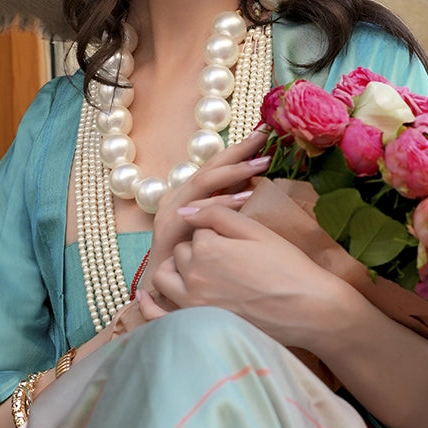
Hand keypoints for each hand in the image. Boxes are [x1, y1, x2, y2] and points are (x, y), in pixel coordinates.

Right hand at [138, 131, 271, 291]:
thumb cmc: (195, 263)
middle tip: (264, 136)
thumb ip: (227, 207)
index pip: (215, 166)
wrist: (163, 292)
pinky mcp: (168, 231)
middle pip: (209, 167)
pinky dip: (221, 202)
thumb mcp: (215, 229)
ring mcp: (171, 212)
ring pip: (203, 183)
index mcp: (187, 195)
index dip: (238, 150)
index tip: (263, 135)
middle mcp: (177, 198)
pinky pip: (197, 211)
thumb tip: (253, 186)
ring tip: (260, 163)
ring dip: (233, 172)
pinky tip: (243, 197)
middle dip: (237, 151)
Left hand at [145, 203, 348, 347]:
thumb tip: (186, 210)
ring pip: (166, 278)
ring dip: (176, 270)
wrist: (308, 309)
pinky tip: (146, 297)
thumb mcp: (256, 231)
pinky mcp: (197, 324)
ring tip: (197, 271)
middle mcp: (193, 275)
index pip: (197, 231)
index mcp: (207, 247)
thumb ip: (217, 215)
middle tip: (227, 258)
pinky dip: (150, 305)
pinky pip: (159, 315)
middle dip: (197, 251)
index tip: (236, 241)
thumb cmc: (288, 268)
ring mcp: (193, 303)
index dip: (216, 233)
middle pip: (181, 253)